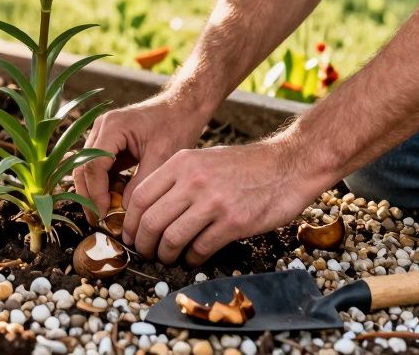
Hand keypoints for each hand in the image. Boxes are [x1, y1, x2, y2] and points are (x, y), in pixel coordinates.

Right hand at [72, 93, 209, 224]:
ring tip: (103, 215)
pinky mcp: (108, 141)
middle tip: (97, 221)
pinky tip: (112, 201)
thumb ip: (140, 184)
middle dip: (88, 196)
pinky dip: (102, 184)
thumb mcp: (161, 158)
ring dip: (93, 191)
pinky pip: (98, 166)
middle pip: (83, 167)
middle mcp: (101, 127)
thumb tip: (124, 211)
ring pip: (87, 168)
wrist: (183, 108)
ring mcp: (102, 133)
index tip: (105, 215)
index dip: (96, 193)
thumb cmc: (175, 126)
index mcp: (113, 126)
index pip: (93, 165)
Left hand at [121, 138, 332, 264]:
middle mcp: (193, 180)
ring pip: (172, 238)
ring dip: (165, 255)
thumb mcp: (202, 159)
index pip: (140, 197)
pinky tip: (194, 257)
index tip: (130, 235)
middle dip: (144, 243)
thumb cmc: (243, 166)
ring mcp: (214, 202)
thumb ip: (176, 179)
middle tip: (146, 252)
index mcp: (182, 163)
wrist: (287, 165)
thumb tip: (149, 209)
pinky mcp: (234, 222)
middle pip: (152, 220)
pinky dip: (192, 258)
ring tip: (168, 258)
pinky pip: (200, 248)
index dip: (131, 222)